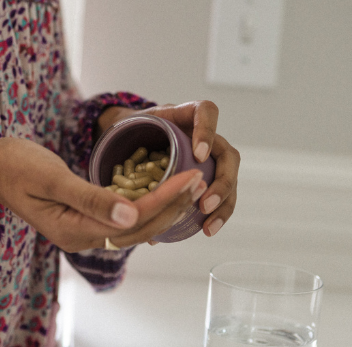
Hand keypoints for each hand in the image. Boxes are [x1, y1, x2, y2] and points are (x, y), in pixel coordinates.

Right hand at [0, 138, 206, 251]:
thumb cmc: (16, 167)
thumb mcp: (52, 178)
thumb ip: (91, 198)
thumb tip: (131, 215)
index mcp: (73, 231)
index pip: (131, 220)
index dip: (163, 200)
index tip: (188, 177)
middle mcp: (81, 238)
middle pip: (138, 229)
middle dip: (171, 205)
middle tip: (199, 178)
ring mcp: (81, 231)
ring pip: (133, 225)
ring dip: (163, 206)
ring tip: (189, 183)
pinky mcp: (82, 219)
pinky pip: (121, 218)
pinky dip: (144, 204)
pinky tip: (162, 189)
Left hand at [100, 101, 239, 236]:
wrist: (132, 137)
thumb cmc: (132, 131)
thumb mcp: (126, 130)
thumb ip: (127, 150)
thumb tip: (123, 195)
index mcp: (185, 116)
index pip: (206, 112)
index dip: (207, 131)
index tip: (199, 154)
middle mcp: (205, 137)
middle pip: (227, 154)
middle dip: (221, 181)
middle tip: (205, 202)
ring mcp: (210, 158)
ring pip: (228, 179)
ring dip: (223, 202)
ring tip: (209, 225)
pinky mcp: (208, 177)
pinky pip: (220, 195)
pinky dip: (217, 213)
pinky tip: (206, 230)